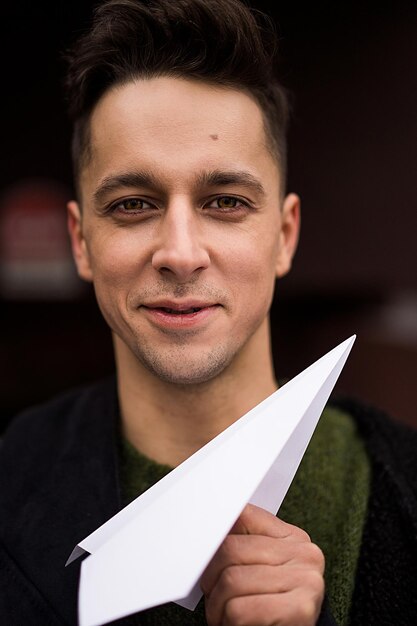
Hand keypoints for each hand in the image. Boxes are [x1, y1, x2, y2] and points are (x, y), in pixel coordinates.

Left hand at [201, 504, 324, 625]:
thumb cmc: (270, 608)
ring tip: (225, 615)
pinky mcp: (299, 609)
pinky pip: (239, 609)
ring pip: (231, 580)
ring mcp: (305, 580)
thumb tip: (208, 529)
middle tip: (213, 598)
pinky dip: (228, 622)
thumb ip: (243, 545)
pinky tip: (237, 625)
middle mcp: (304, 555)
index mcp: (293, 538)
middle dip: (211, 579)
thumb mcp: (260, 571)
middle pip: (230, 549)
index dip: (216, 536)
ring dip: (217, 606)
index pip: (243, 516)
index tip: (203, 553)